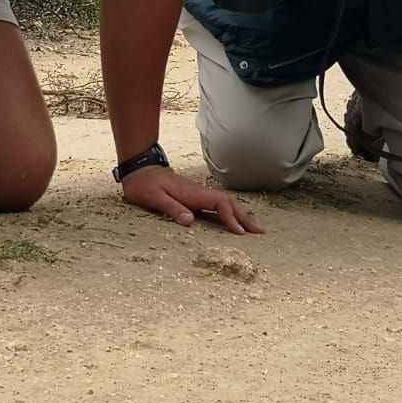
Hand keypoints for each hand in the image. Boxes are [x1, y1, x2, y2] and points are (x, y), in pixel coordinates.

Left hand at [120, 166, 264, 234]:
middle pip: (229, 203)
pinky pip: (220, 206)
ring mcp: (200, 195)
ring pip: (227, 203)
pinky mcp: (197, 198)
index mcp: (192, 194)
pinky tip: (235, 222)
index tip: (240, 232)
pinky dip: (232, 213)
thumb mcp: (153, 198)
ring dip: (242, 215)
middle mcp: (200, 193)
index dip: (231, 218)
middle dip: (245, 217)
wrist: (140, 170)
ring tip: (255, 229)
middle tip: (261, 232)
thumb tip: (190, 222)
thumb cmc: (145, 185)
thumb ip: (172, 208)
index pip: (220, 204)